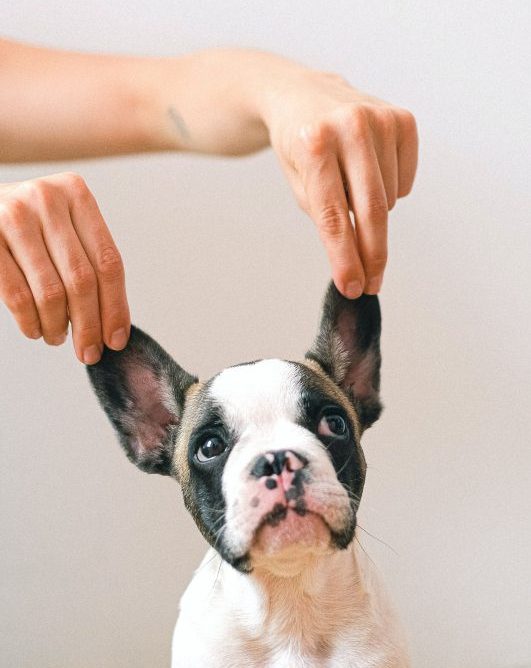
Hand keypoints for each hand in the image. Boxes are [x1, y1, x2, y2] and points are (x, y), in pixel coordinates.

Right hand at [0, 173, 129, 362]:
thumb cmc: (30, 225)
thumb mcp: (64, 226)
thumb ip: (90, 261)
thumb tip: (114, 325)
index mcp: (76, 194)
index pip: (108, 262)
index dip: (116, 307)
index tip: (117, 340)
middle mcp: (46, 199)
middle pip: (82, 280)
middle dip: (89, 325)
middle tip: (89, 352)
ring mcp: (12, 216)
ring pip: (51, 292)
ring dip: (57, 326)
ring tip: (58, 337)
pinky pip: (17, 295)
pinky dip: (30, 322)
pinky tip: (36, 330)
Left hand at [264, 69, 417, 296]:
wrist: (300, 95)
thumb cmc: (299, 146)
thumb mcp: (299, 184)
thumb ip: (327, 219)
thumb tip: (357, 263)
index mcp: (314, 144)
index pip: (333, 216)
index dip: (345, 258)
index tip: (354, 287)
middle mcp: (349, 125)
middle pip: (370, 210)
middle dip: (372, 255)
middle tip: (372, 283)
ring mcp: (379, 118)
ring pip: (389, 199)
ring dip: (372, 212)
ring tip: (350, 186)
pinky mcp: (402, 118)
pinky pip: (405, 181)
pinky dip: (391, 190)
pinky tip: (369, 171)